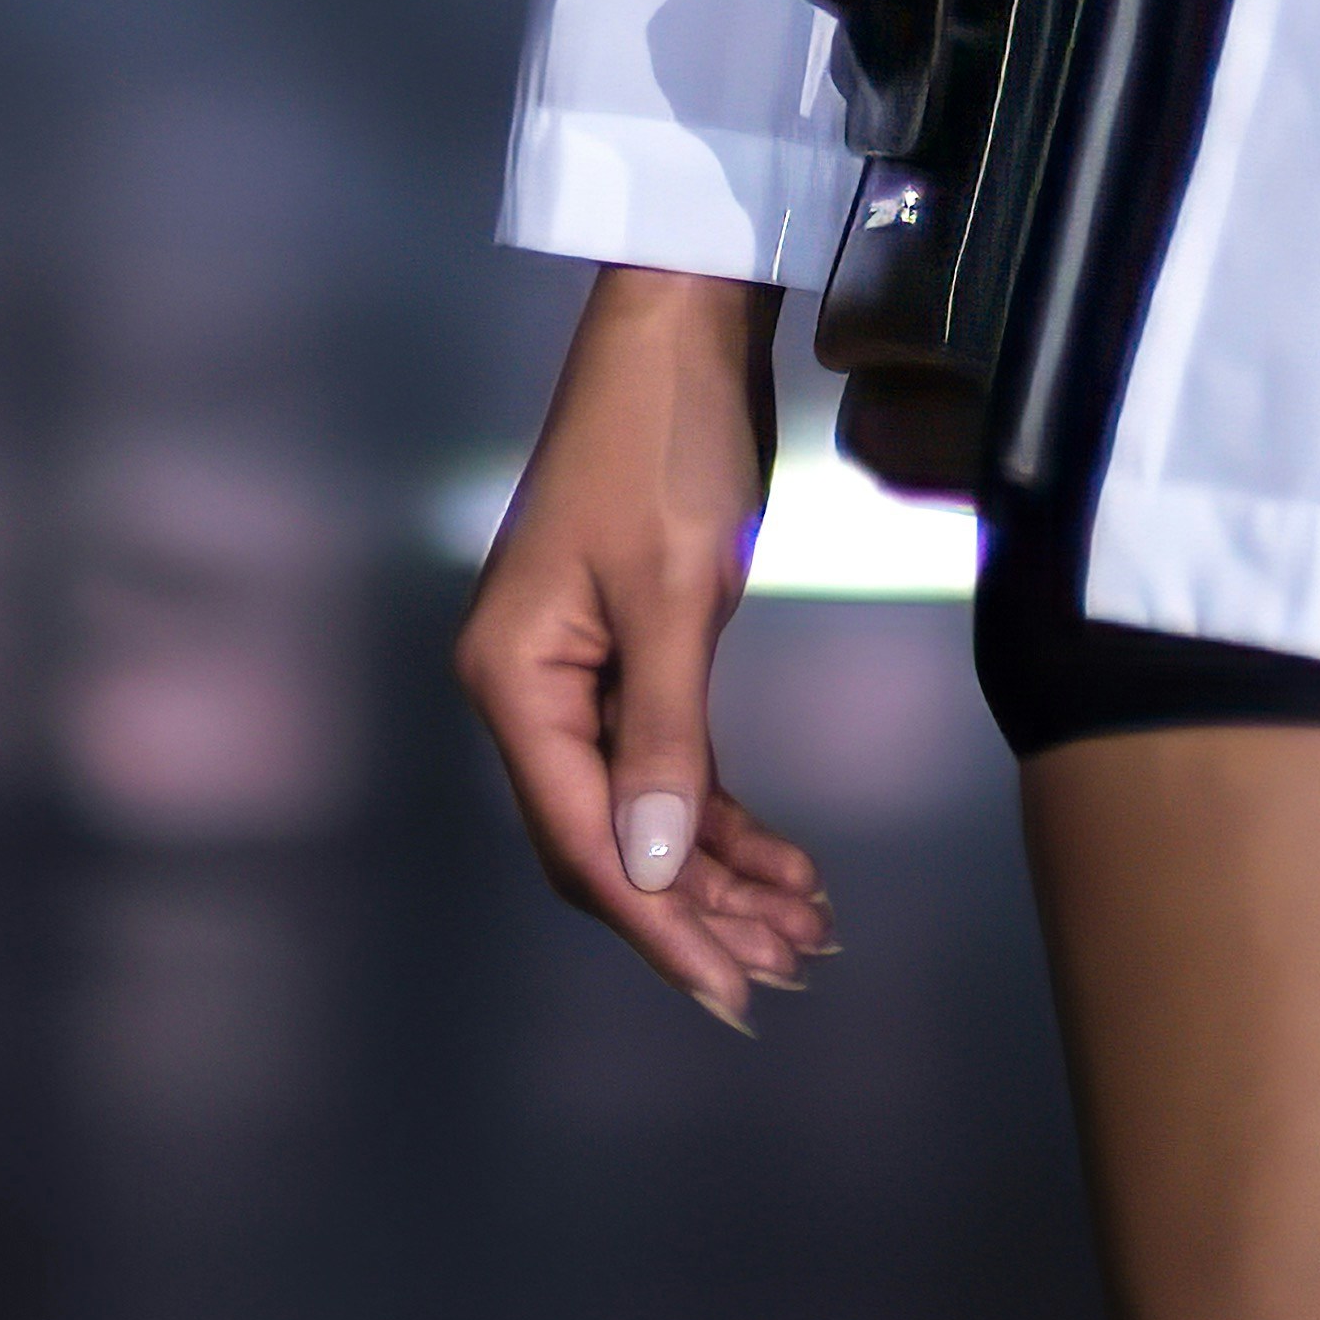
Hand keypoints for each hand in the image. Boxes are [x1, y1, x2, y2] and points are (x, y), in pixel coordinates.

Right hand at [463, 264, 840, 1022]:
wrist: (680, 332)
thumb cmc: (667, 445)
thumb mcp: (675, 593)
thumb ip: (663, 737)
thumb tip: (649, 868)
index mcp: (514, 681)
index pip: (583, 837)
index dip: (658, 921)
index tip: (728, 988)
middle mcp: (531, 692)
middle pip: (606, 840)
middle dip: (696, 912)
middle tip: (786, 971)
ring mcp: (579, 677)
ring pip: (645, 813)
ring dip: (722, 874)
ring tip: (805, 930)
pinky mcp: (631, 655)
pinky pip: (670, 766)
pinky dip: (726, 817)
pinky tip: (787, 864)